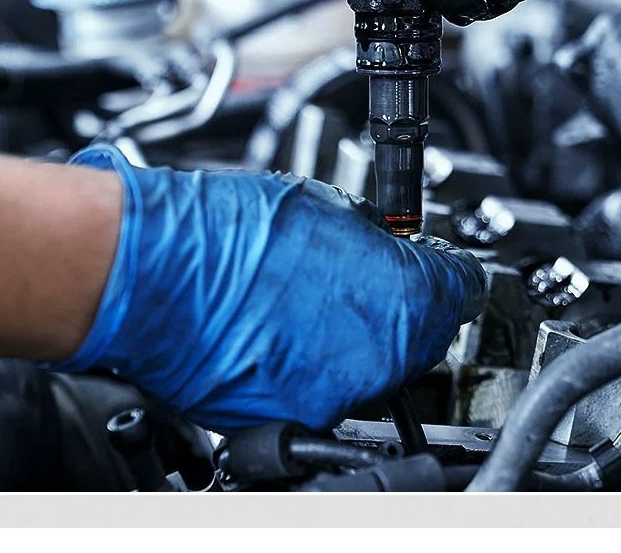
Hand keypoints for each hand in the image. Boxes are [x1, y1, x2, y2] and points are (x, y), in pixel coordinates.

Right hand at [52, 145, 486, 433]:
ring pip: (376, 367)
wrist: (157, 272)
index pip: (462, 288)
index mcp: (403, 295)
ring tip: (312, 302)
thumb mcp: (325, 206)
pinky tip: (286, 331)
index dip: (451, 272)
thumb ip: (374, 237)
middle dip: (405, 307)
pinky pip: (328, 390)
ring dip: (361, 339)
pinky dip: (319, 365)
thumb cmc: (228, 231)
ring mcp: (336, 394)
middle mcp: (380, 357)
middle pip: (424, 334)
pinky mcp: (293, 415)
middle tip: (366, 279)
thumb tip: (388, 245)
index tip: (441, 268)